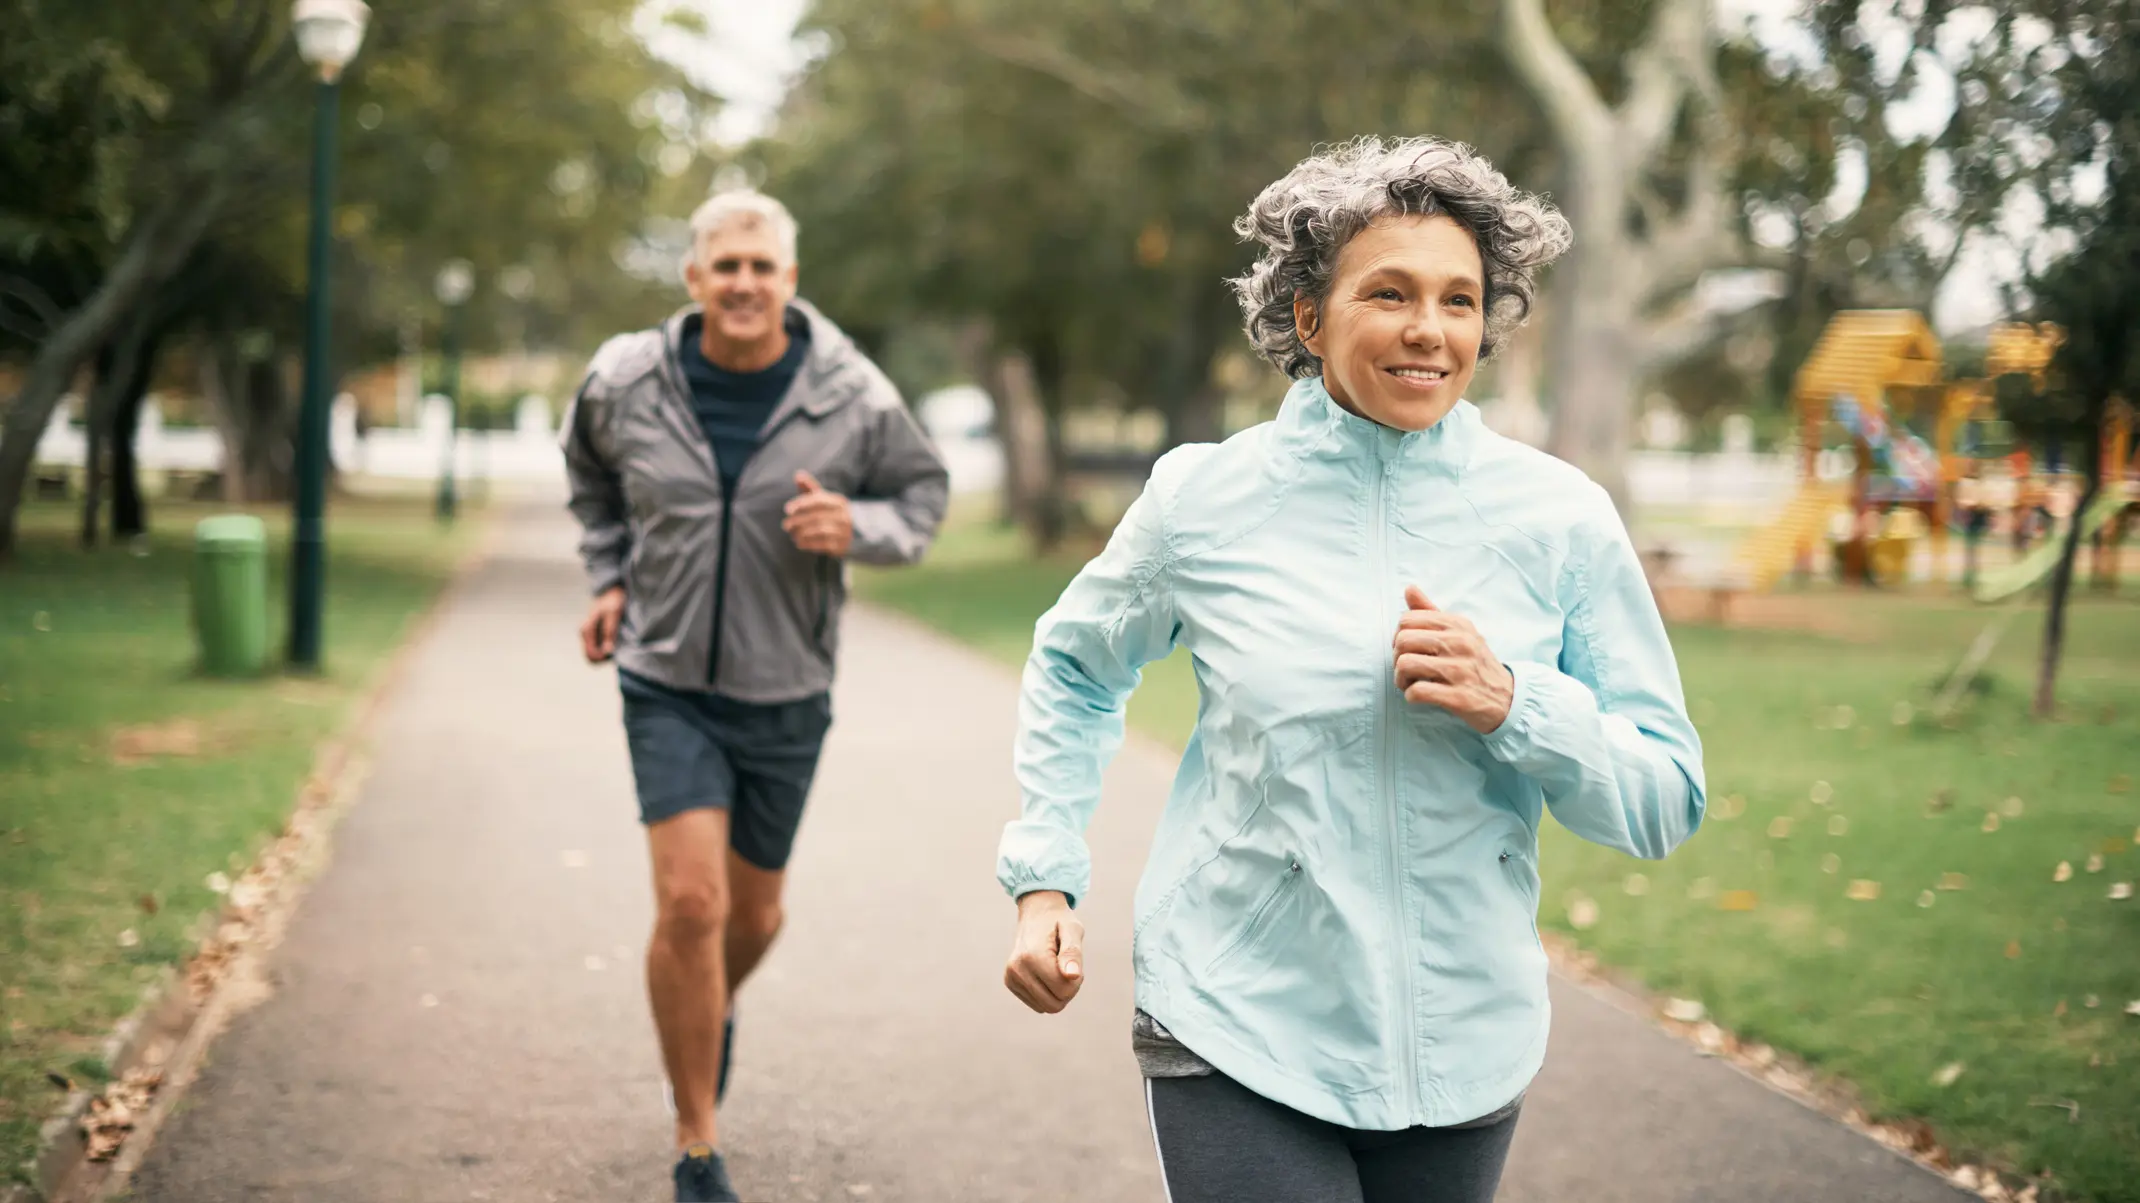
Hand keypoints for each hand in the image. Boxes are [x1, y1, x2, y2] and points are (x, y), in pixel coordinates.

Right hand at [580, 586, 625, 663]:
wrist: (612, 590)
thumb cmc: (613, 600)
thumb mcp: (614, 614)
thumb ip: (609, 632)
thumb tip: (607, 651)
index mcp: (586, 630)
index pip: (591, 655)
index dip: (603, 658)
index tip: (615, 652)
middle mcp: (584, 634)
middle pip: (591, 658)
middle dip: (604, 658)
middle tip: (617, 649)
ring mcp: (588, 635)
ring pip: (594, 654)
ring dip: (605, 654)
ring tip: (617, 643)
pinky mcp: (594, 635)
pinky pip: (597, 649)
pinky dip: (606, 650)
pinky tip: (614, 641)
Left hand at [783, 470, 853, 557]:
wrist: (849, 534)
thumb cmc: (828, 512)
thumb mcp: (821, 498)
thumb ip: (809, 486)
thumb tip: (798, 474)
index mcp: (839, 501)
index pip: (818, 500)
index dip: (801, 504)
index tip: (787, 510)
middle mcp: (844, 515)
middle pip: (817, 516)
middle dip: (798, 521)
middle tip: (785, 525)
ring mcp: (845, 531)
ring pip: (820, 531)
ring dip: (802, 533)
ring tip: (792, 534)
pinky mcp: (842, 545)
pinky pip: (823, 544)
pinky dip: (808, 543)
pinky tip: (799, 543)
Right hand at [1003, 890, 1084, 1013]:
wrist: (1036, 912)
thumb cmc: (1059, 921)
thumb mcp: (1072, 930)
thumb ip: (1072, 953)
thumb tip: (1072, 976)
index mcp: (1032, 956)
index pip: (1064, 991)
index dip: (1076, 980)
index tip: (1072, 960)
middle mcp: (1016, 969)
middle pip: (1054, 1005)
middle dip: (1067, 990)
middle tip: (1067, 967)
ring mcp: (1010, 977)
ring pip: (1045, 1007)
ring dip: (1057, 992)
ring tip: (1055, 968)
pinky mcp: (1010, 982)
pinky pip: (1037, 1004)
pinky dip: (1046, 993)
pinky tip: (1045, 973)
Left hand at [1393, 585, 1513, 733]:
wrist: (1507, 697)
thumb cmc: (1476, 663)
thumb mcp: (1460, 632)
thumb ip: (1431, 612)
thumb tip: (1409, 588)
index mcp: (1458, 625)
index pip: (1407, 620)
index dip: (1399, 636)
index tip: (1407, 649)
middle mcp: (1460, 643)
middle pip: (1403, 641)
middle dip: (1396, 658)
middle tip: (1406, 669)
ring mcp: (1460, 670)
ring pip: (1406, 665)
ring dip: (1400, 679)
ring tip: (1409, 683)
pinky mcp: (1459, 697)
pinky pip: (1417, 691)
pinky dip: (1411, 696)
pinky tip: (1419, 696)